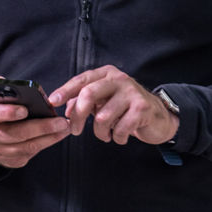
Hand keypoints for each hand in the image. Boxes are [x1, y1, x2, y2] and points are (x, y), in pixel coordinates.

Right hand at [0, 86, 69, 168]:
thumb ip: (2, 88)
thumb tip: (12, 83)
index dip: (8, 113)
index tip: (25, 110)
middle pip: (16, 133)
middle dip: (41, 127)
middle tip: (60, 121)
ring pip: (27, 146)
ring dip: (49, 137)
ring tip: (64, 127)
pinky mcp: (11, 160)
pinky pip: (31, 153)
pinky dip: (46, 143)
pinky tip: (58, 135)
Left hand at [49, 65, 178, 145]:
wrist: (158, 116)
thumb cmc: (126, 108)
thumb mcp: (104, 101)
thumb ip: (84, 102)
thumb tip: (67, 109)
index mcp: (107, 74)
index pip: (82, 80)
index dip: (65, 91)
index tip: (53, 102)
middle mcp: (119, 79)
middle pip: (89, 94)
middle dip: (78, 116)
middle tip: (75, 130)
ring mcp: (132, 92)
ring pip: (103, 117)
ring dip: (100, 132)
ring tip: (106, 135)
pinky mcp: (142, 108)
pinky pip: (120, 129)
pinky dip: (117, 137)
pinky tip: (120, 136)